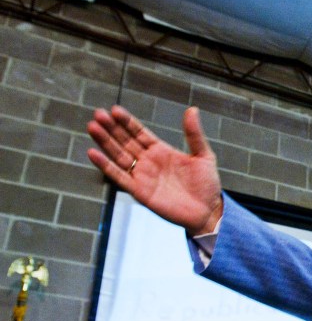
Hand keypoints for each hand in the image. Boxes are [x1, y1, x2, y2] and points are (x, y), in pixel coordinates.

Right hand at [87, 105, 222, 234]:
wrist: (208, 211)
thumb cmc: (207, 184)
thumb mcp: (204, 156)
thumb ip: (194, 134)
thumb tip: (192, 109)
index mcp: (161, 151)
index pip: (139, 132)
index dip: (127, 122)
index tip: (114, 110)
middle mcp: (148, 161)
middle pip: (125, 141)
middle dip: (112, 128)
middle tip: (98, 114)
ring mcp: (142, 176)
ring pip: (119, 156)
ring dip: (105, 142)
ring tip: (93, 126)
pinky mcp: (139, 191)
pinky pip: (119, 177)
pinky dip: (106, 166)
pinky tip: (93, 153)